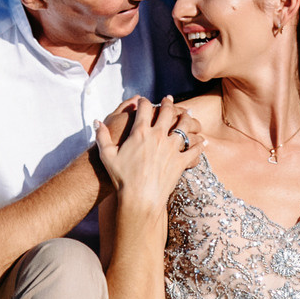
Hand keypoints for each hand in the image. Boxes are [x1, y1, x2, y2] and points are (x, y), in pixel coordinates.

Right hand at [92, 97, 200, 211]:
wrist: (139, 198)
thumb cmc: (121, 178)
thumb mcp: (107, 155)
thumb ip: (102, 136)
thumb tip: (97, 121)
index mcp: (140, 132)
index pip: (144, 108)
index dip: (144, 101)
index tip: (144, 100)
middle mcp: (158, 136)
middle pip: (168, 112)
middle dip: (169, 103)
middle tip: (170, 99)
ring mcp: (172, 148)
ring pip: (184, 126)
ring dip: (187, 118)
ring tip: (188, 114)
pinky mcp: (181, 162)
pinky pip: (194, 150)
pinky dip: (200, 145)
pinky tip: (203, 141)